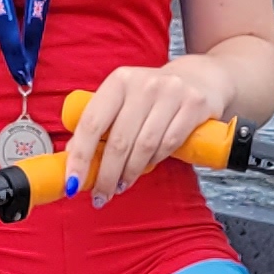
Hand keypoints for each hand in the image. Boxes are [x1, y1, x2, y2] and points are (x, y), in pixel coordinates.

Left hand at [62, 58, 238, 206]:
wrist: (201, 78)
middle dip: (106, 175)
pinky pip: (169, 144)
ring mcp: (171, 93)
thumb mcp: (125, 100)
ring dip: (129, 173)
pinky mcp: (193, 106)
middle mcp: (143, 84)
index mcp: (119, 81)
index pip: (92, 122)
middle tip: (100, 196)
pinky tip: (145, 170)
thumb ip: (102, 123)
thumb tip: (73, 156)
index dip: (80, 156)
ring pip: (144, 146)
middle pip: (119, 140)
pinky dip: (154, 162)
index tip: (72, 182)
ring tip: (120, 186)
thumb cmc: (154, 96)